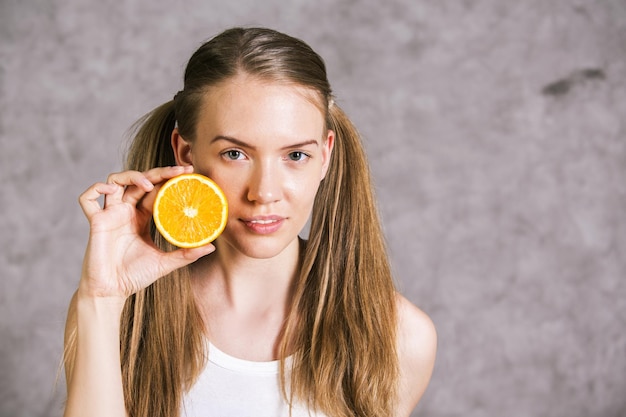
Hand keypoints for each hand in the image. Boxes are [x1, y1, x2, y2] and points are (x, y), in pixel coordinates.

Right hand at [77, 166, 214, 299]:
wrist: (112, 291)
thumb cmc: (135, 276)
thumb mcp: (165, 263)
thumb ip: (186, 254)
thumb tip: (211, 247)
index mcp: (141, 217)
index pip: (156, 190)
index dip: (169, 179)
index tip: (189, 174)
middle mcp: (126, 211)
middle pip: (139, 180)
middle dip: (159, 172)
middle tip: (180, 171)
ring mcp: (110, 214)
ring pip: (115, 181)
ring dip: (132, 176)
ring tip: (149, 185)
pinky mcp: (95, 222)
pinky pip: (87, 199)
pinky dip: (96, 189)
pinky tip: (112, 191)